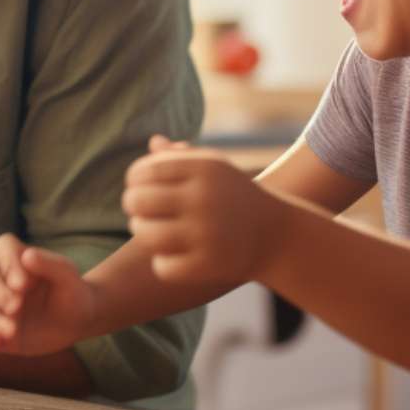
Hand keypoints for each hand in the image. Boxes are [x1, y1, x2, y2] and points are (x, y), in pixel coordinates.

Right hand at [0, 233, 97, 355]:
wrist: (80, 319)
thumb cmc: (71, 288)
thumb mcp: (67, 274)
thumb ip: (49, 263)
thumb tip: (27, 255)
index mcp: (17, 259)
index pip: (1, 246)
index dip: (8, 262)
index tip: (24, 284)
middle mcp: (1, 280)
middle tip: (15, 304)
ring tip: (13, 329)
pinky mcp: (2, 335)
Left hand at [123, 149, 279, 286]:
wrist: (277, 235)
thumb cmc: (233, 195)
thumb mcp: (215, 167)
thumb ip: (181, 155)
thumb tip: (154, 142)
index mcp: (203, 168)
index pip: (144, 170)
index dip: (134, 179)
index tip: (139, 186)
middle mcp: (205, 198)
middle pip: (138, 201)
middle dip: (132, 205)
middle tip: (138, 210)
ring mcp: (207, 233)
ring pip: (145, 234)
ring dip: (141, 231)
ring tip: (147, 229)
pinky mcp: (209, 264)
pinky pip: (163, 266)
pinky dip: (162, 263)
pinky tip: (169, 255)